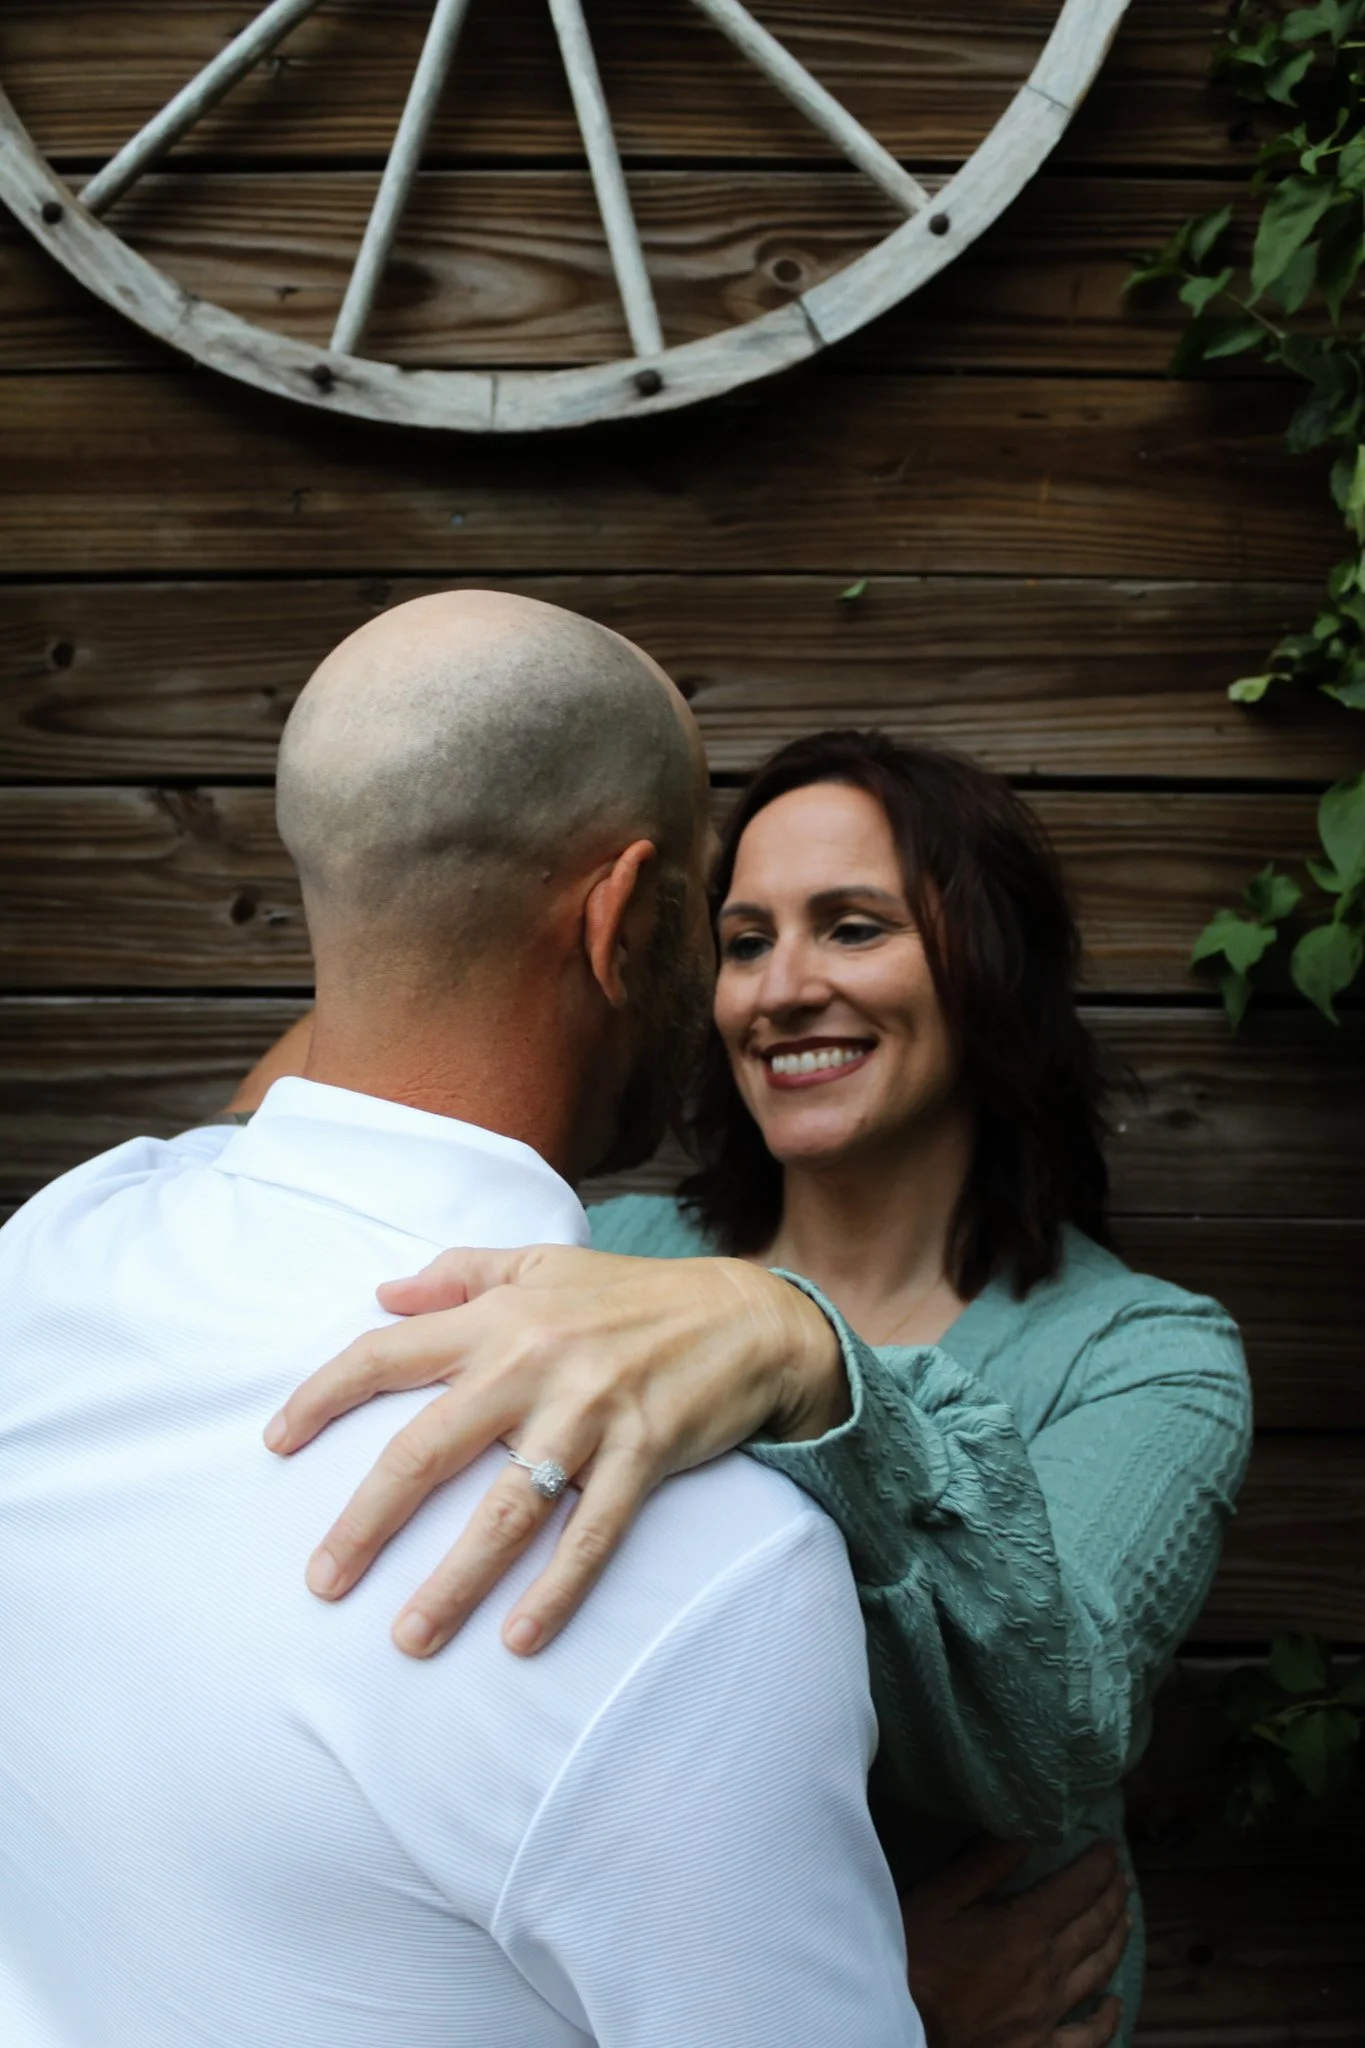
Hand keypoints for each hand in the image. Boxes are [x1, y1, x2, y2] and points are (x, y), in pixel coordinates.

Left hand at [266, 1244, 846, 1657]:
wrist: (748, 1315)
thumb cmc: (632, 1294)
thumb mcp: (542, 1261)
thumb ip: (458, 1273)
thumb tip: (381, 1293)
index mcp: (499, 1316)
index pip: (387, 1353)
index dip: (323, 1396)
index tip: (275, 1442)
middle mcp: (533, 1363)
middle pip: (426, 1449)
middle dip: (367, 1521)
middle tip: (323, 1582)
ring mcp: (591, 1412)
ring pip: (505, 1509)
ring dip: (455, 1581)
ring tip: (410, 1638)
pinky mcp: (645, 1454)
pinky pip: (593, 1533)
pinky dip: (558, 1589)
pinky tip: (521, 1638)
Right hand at [901, 1839, 1128, 2047]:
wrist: (904, 2028)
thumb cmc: (915, 1959)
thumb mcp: (939, 1900)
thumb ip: (985, 1866)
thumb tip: (1026, 1833)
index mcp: (1026, 1929)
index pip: (1077, 1888)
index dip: (1098, 1865)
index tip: (1110, 1847)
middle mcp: (1049, 1970)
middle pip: (1095, 1927)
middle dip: (1112, 1896)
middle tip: (1123, 1876)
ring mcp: (1050, 2015)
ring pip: (1099, 1972)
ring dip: (1117, 1941)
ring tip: (1126, 1919)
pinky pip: (1089, 2037)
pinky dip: (1107, 2019)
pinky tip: (1116, 2004)